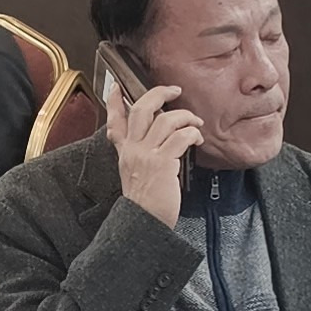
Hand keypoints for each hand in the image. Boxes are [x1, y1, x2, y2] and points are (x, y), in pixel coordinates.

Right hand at [110, 82, 202, 228]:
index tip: (116, 86)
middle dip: (159, 93)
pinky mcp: (162, 163)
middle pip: (141, 108)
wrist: (144, 223)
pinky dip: (192, 133)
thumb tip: (155, 139)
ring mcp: (146, 155)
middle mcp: (133, 149)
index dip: (113, 101)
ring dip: (185, 116)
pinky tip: (197, 139)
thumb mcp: (134, 174)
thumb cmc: (146, 203)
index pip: (114, 121)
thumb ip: (139, 155)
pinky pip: (180, 137)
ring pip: (165, 119)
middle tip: (175, 91)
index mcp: (125, 152)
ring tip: (195, 123)